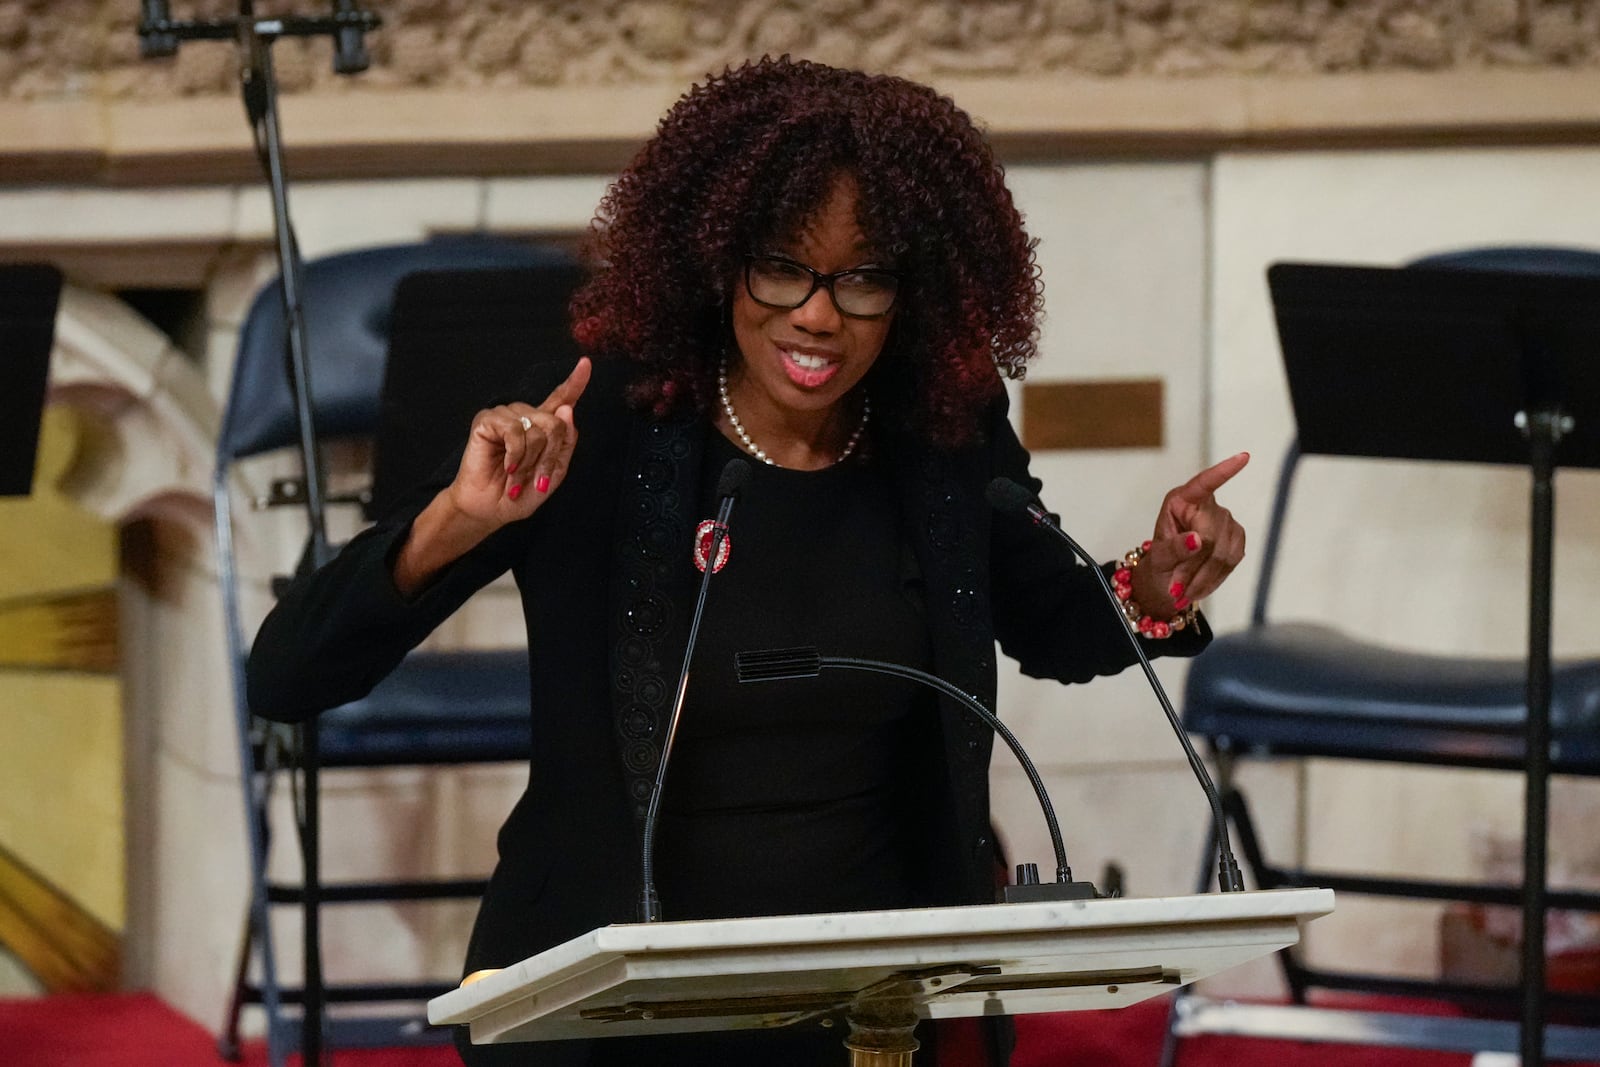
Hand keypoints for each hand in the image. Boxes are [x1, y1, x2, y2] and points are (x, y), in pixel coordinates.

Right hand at [445, 357, 591, 528]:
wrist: (491, 509)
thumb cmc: (520, 493)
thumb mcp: (554, 473)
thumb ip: (564, 443)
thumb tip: (567, 408)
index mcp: (542, 427)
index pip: (561, 400)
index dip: (575, 382)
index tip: (586, 363)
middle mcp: (525, 416)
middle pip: (556, 423)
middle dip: (549, 457)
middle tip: (535, 479)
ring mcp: (505, 415)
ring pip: (537, 429)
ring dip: (530, 460)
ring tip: (516, 475)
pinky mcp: (487, 420)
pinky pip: (515, 430)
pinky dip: (516, 454)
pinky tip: (507, 466)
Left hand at [1130, 451, 1248, 617]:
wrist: (1169, 580)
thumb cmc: (1160, 563)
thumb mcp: (1159, 558)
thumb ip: (1174, 548)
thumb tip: (1197, 540)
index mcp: (1181, 500)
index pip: (1203, 484)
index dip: (1223, 472)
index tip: (1243, 457)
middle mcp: (1206, 505)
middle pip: (1210, 534)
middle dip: (1194, 565)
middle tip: (1177, 588)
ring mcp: (1225, 521)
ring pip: (1223, 553)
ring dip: (1203, 578)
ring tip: (1184, 592)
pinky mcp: (1237, 539)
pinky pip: (1232, 561)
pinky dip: (1215, 578)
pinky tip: (1200, 586)